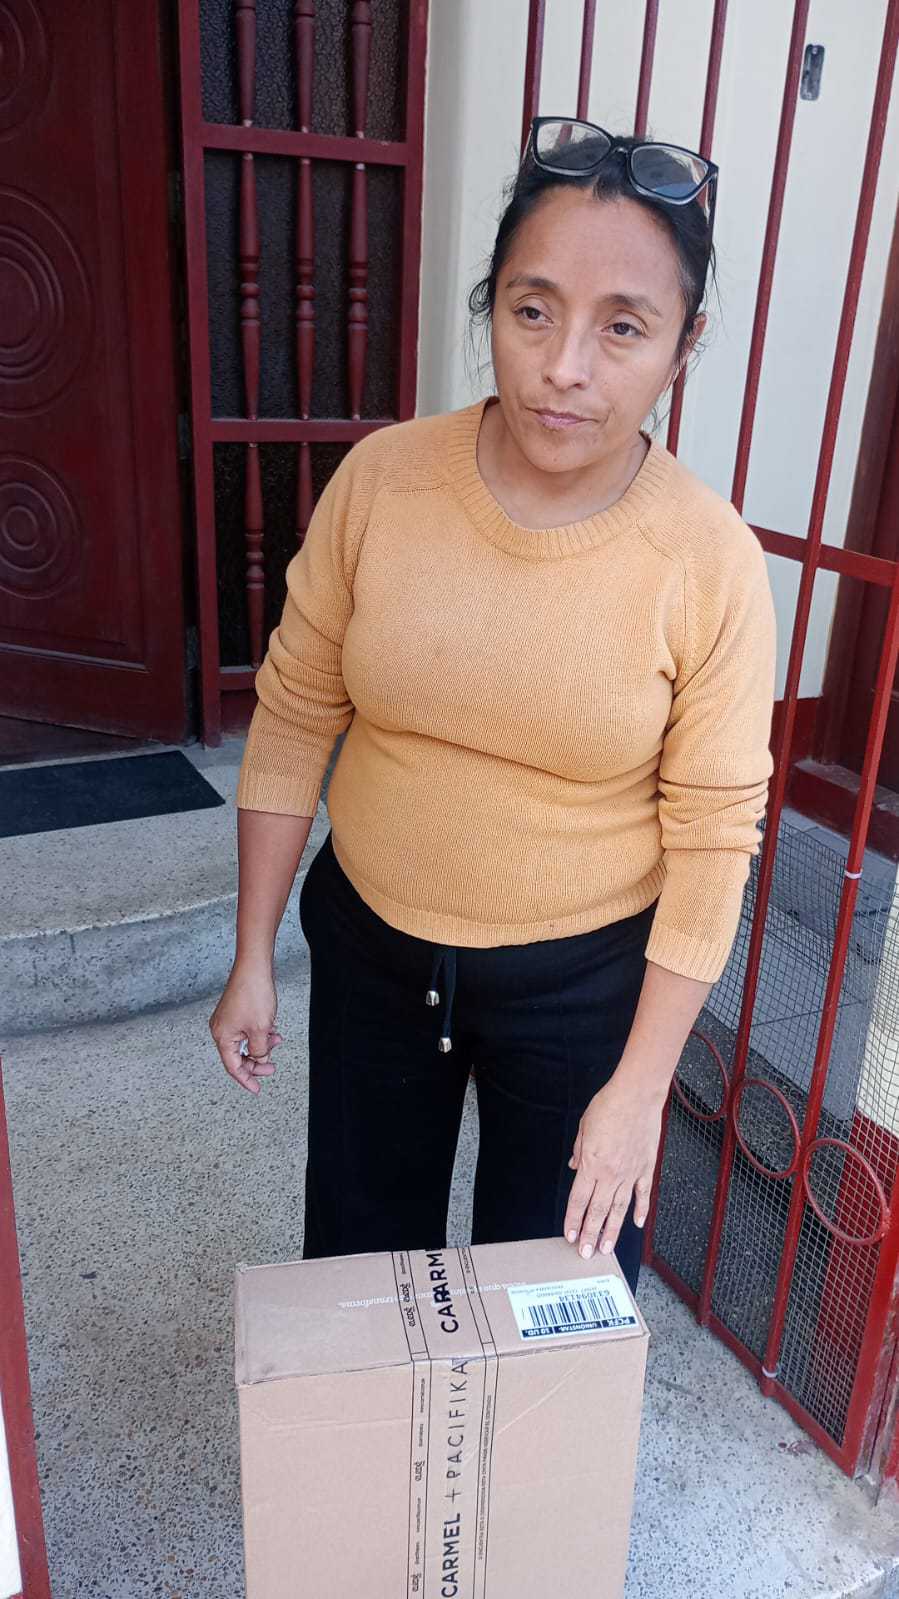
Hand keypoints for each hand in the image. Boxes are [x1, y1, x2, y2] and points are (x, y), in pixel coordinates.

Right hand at [209, 960, 282, 1094]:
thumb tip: (259, 1059)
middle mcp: (221, 1029)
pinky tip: (273, 1030)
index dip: (246, 1079)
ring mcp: (227, 1020)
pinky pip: (247, 1031)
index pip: (233, 1066)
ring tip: (277, 1039)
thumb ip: (259, 1050)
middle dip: (257, 1061)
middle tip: (273, 1066)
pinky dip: (260, 1034)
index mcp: (222, 1036)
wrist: (254, 966)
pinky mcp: (235, 1011)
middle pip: (239, 1056)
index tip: (256, 1089)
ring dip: (262, 1045)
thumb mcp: (261, 1030)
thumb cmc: (254, 994)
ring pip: (245, 1043)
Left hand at [563, 1074, 663, 1260]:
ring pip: (620, 1209)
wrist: (637, 1095)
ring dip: (612, 1230)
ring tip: (606, 1247)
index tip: (570, 1236)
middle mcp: (611, 1173)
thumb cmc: (609, 1105)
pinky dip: (640, 1210)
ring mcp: (631, 1172)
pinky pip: (643, 1194)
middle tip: (586, 1254)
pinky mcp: (646, 1167)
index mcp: (592, 1163)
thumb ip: (579, 1151)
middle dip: (590, 1234)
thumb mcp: (584, 1126)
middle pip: (598, 1210)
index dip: (573, 1220)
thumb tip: (575, 1167)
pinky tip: (636, 1224)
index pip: (579, 1200)